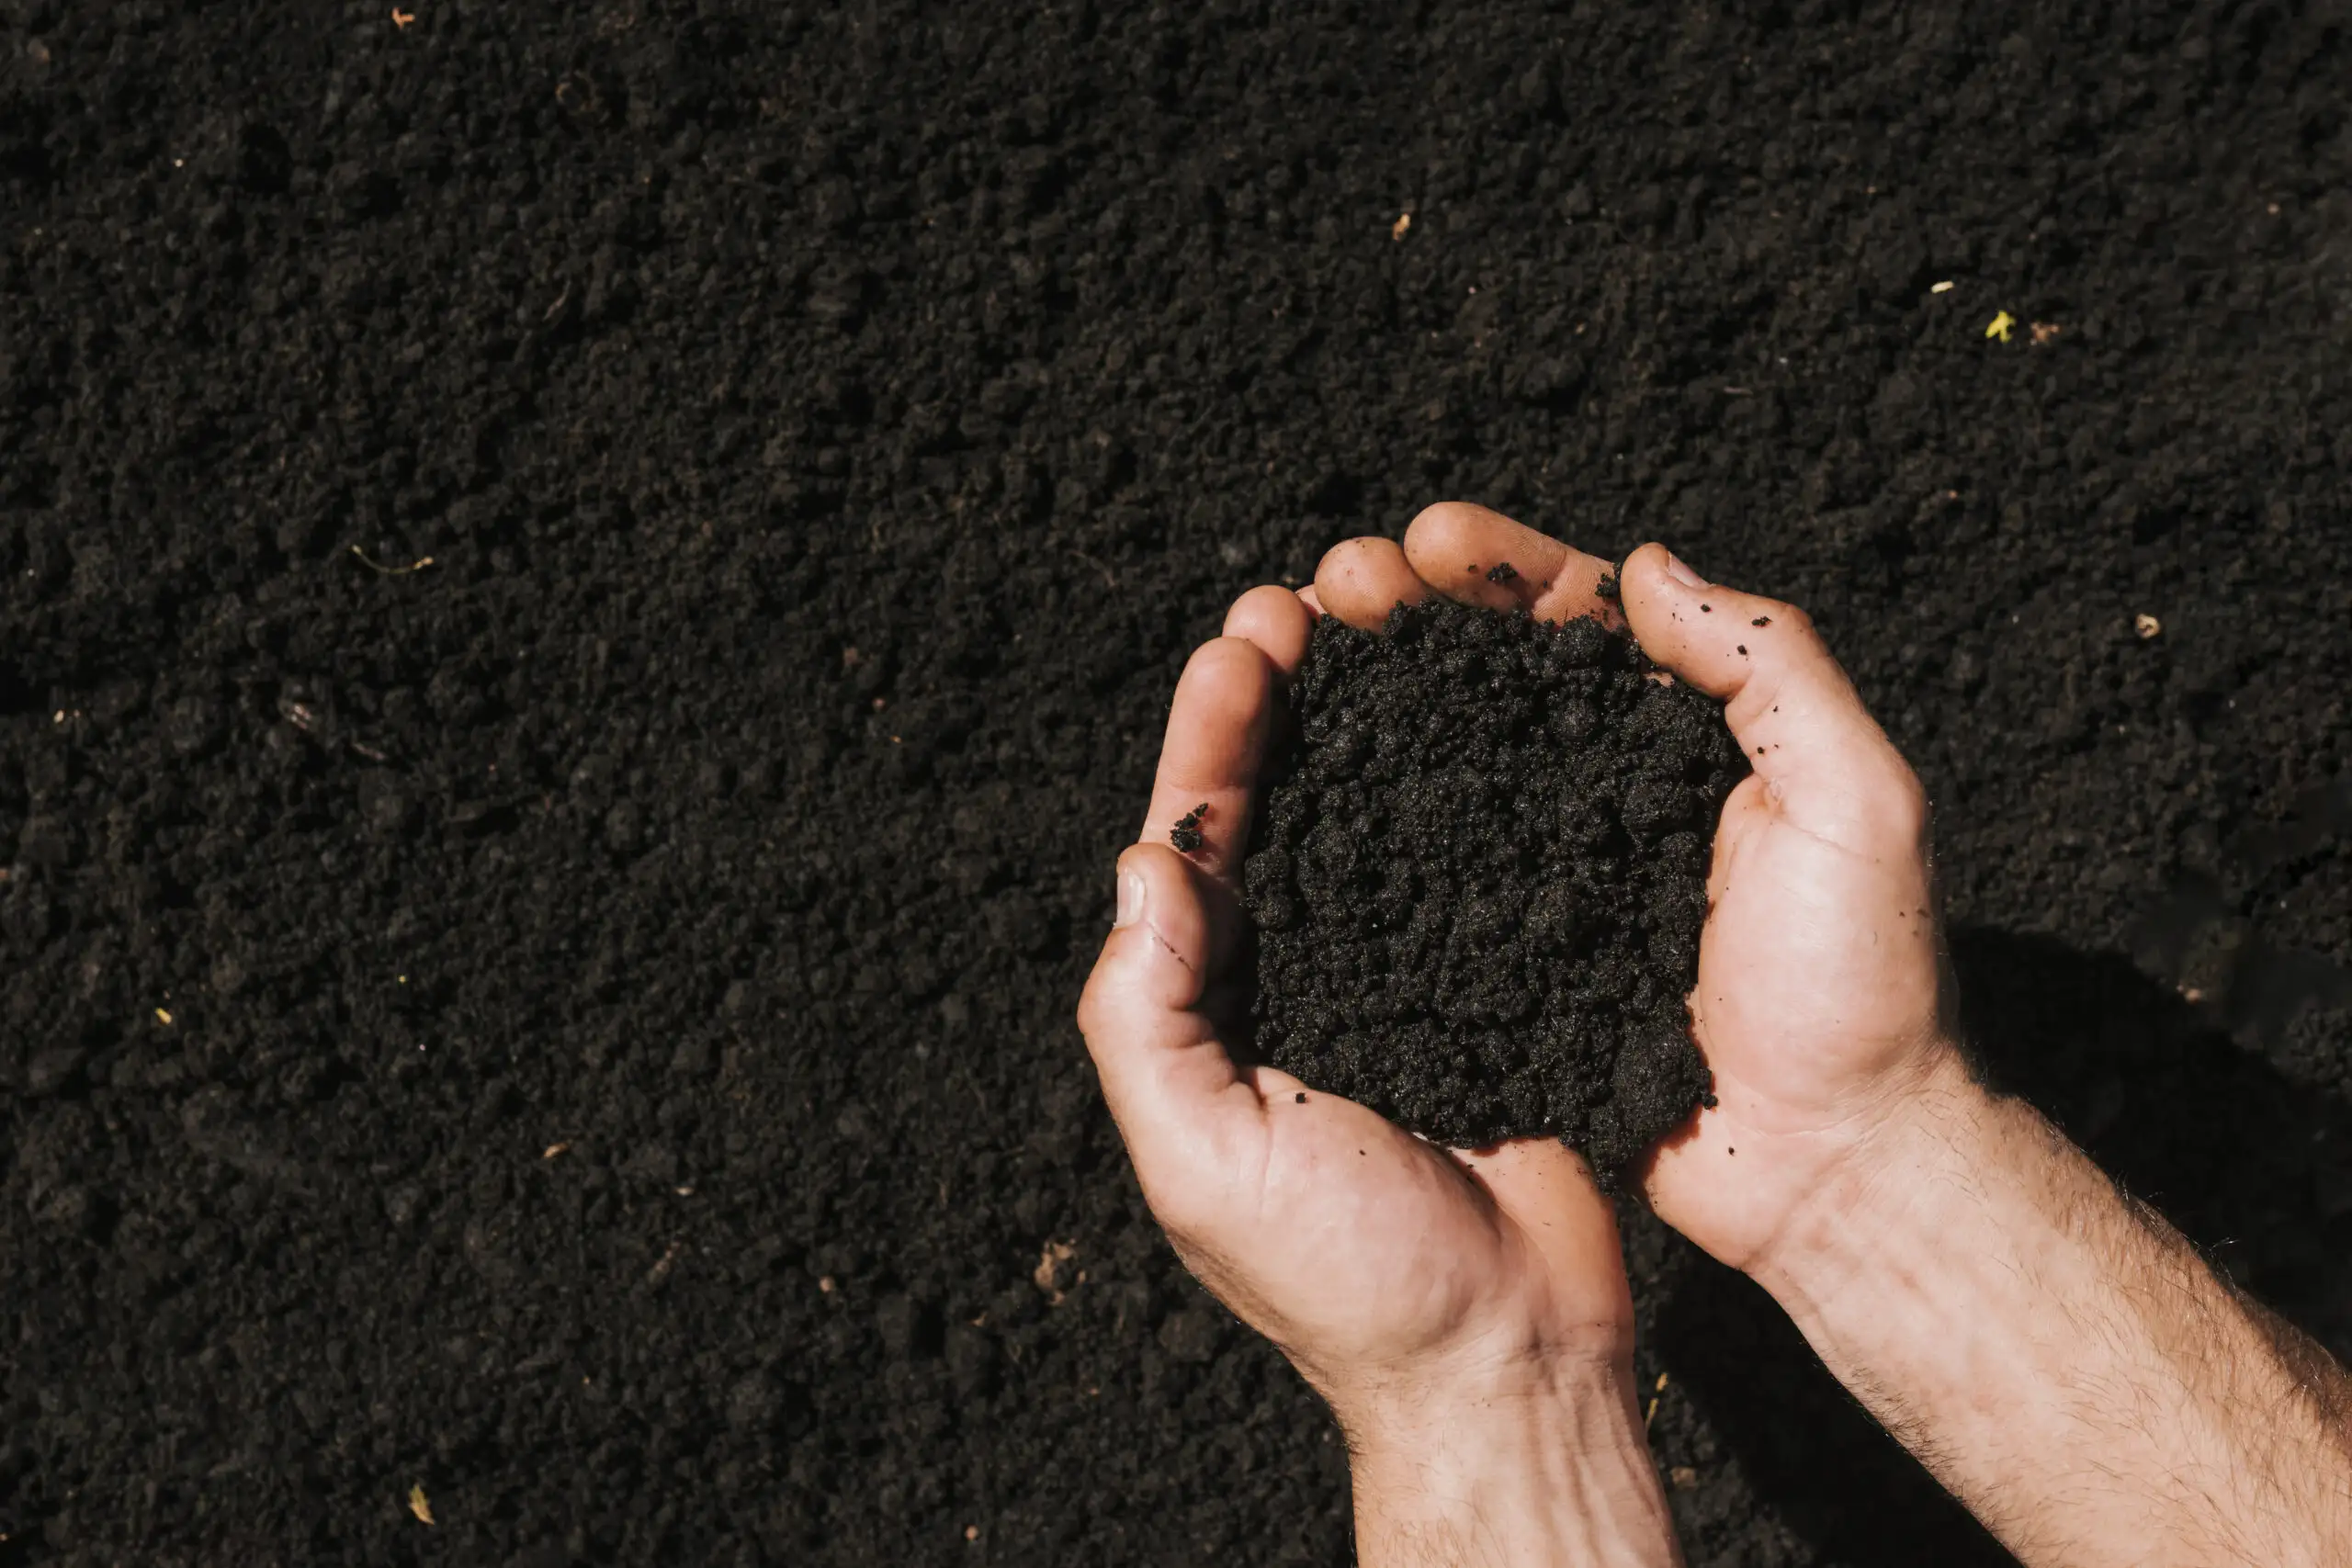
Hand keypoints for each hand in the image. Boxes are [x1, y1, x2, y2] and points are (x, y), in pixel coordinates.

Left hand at [1077, 584, 1679, 1563]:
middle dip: (1276, 706)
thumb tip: (1141, 865)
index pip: (1193, 852)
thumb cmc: (1350, 1277)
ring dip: (1364, 723)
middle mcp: (1300, 981)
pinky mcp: (1493, 986)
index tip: (1239, 645)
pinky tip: (1474, 714)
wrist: (1513, 1354)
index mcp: (1215, 1017)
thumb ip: (1148, 1017)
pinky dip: (1462, 786)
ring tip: (1377, 624)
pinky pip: (1470, 866)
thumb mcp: (1206, 1156)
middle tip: (1298, 602)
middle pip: (1277, 812)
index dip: (1207, 745)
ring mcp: (1399, 978)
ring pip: (1371, 820)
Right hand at [1313, 504, 1952, 1273]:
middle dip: (1412, 617)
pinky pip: (1431, 879)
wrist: (1830, 1172)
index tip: (1426, 542)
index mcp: (1698, 745)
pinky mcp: (1516, 964)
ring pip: (1448, 764)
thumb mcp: (1856, 803)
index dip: (1506, 571)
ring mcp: (1557, 883)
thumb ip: (1771, 671)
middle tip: (1337, 583)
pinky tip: (1305, 783)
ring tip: (1296, 651)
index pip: (1591, 622)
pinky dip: (1368, 823)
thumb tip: (1646, 566)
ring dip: (1371, 700)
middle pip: (1496, 678)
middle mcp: (1616, 799)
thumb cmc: (1862, 990)